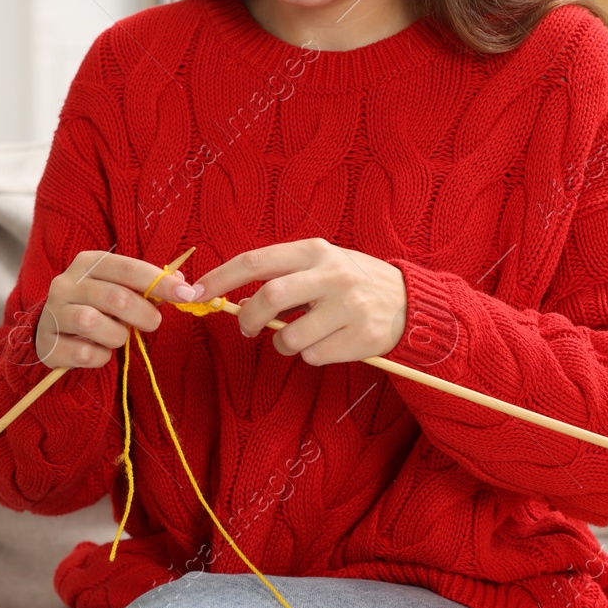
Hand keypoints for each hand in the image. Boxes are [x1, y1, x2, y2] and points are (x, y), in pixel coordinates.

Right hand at [36, 251, 200, 368]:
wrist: (52, 331)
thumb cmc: (96, 306)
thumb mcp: (119, 288)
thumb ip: (147, 286)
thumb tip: (183, 285)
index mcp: (88, 262)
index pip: (128, 268)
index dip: (159, 282)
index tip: (186, 295)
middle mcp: (67, 283)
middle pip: (115, 297)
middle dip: (143, 314)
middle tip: (153, 323)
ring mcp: (54, 312)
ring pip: (94, 323)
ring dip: (117, 336)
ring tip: (119, 337)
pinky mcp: (48, 343)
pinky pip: (84, 353)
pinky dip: (100, 357)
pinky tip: (99, 352)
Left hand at [189, 238, 406, 365]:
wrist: (410, 301)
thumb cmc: (352, 281)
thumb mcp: (322, 264)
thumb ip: (283, 276)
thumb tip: (236, 301)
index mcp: (315, 250)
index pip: (256, 261)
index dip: (220, 278)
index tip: (196, 292)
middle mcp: (332, 274)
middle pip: (269, 298)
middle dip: (248, 320)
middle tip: (247, 329)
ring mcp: (349, 306)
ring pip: (289, 338)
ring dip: (282, 344)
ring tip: (299, 335)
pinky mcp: (362, 337)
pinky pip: (314, 357)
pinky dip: (310, 355)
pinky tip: (328, 343)